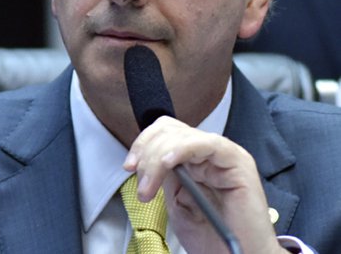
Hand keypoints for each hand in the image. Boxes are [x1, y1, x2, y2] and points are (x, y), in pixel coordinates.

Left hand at [123, 117, 286, 253]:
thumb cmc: (212, 238)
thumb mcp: (176, 203)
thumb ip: (165, 177)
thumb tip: (148, 160)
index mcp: (196, 161)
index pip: (165, 134)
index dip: (143, 145)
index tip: (129, 166)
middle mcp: (211, 155)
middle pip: (171, 131)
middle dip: (147, 155)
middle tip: (142, 185)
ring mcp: (226, 156)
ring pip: (183, 136)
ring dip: (157, 159)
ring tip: (150, 188)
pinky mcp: (239, 163)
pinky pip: (208, 143)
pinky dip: (182, 149)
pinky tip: (167, 163)